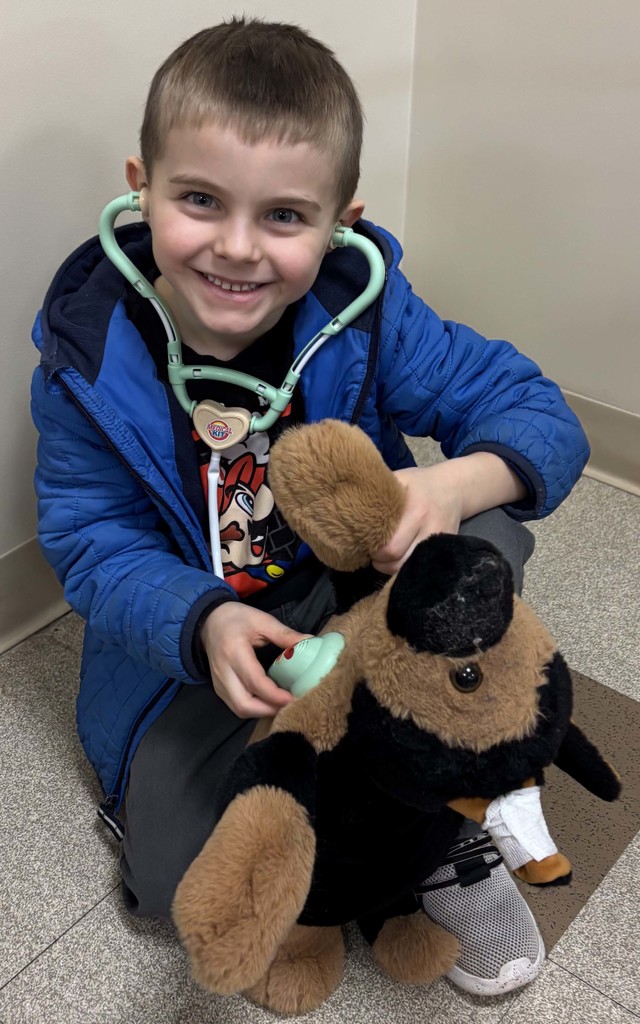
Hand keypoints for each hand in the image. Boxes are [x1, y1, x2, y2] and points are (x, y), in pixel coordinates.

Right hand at [200, 603, 310, 717]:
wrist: (209, 621)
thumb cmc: (236, 618)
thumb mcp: (262, 620)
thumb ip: (285, 634)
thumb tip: (310, 642)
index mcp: (234, 652)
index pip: (254, 682)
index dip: (275, 695)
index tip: (294, 698)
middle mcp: (223, 672)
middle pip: (244, 705)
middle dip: (269, 710)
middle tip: (290, 705)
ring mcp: (218, 683)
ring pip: (239, 709)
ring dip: (262, 711)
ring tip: (282, 705)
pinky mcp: (219, 688)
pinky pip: (236, 706)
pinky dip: (254, 708)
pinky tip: (269, 701)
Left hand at [371, 462, 463, 574]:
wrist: (455, 488)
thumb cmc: (419, 484)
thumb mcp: (399, 479)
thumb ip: (376, 492)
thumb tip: (346, 502)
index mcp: (417, 511)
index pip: (390, 548)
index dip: (374, 551)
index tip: (366, 543)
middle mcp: (430, 530)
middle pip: (398, 563)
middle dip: (380, 562)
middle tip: (373, 552)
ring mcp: (439, 544)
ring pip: (408, 570)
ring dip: (392, 567)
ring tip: (385, 556)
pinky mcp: (444, 551)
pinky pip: (420, 568)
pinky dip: (406, 567)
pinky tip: (399, 557)